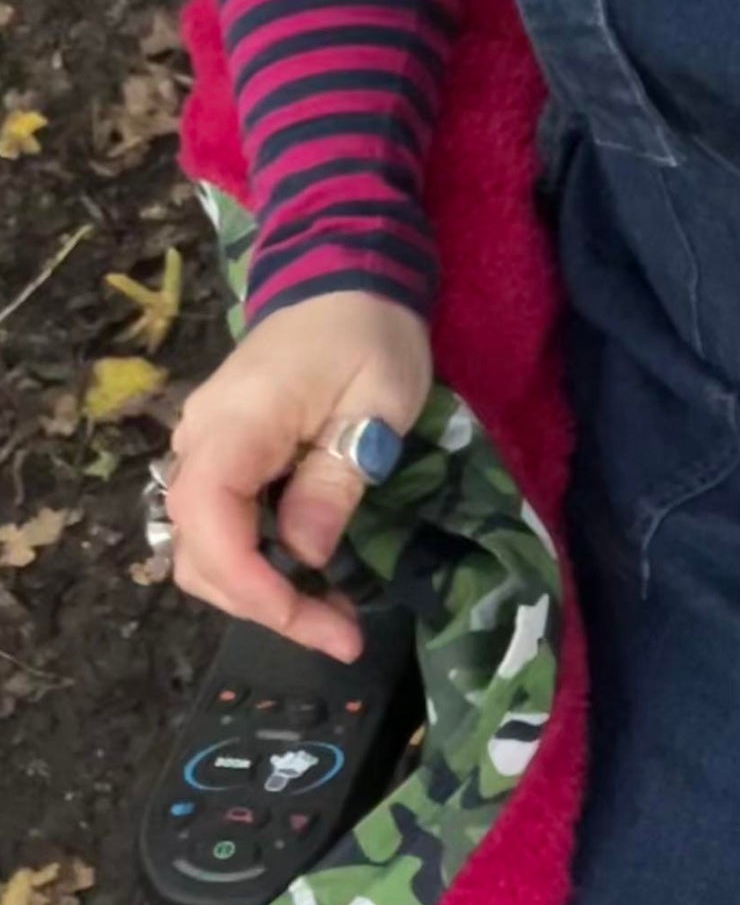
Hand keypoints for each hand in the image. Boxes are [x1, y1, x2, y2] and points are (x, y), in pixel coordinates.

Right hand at [162, 292, 432, 662]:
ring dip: (257, 591)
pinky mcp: (220, 452)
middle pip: (197, 550)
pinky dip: (255, 561)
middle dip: (262, 604)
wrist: (343, 274)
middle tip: (341, 630)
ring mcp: (202, 445)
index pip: (209, 523)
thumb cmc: (369, 331)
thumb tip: (304, 555)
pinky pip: (219, 522)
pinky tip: (308, 572)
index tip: (315, 620)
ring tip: (330, 612)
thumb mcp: (379, 402)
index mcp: (236, 423)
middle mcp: (199, 439)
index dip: (252, 587)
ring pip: (201, 546)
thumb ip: (337, 477)